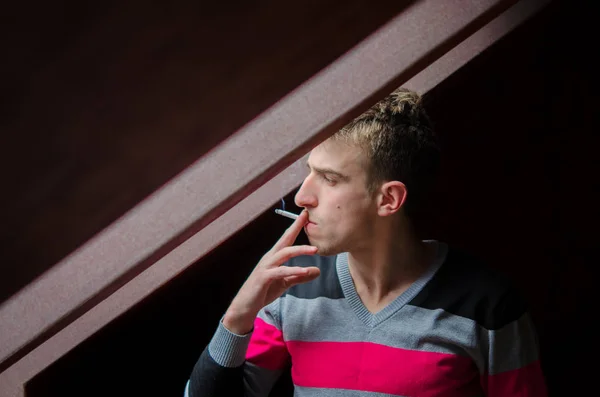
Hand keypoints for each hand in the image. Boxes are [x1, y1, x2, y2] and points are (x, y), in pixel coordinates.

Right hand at [223, 210, 319, 334]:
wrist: (246, 306)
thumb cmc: (263, 291)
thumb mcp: (285, 283)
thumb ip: (299, 276)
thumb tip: (317, 271)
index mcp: (274, 257)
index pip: (287, 239)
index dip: (296, 226)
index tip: (305, 215)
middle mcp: (269, 258)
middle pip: (284, 240)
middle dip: (295, 227)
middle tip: (307, 217)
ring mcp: (266, 267)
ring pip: (284, 254)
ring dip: (300, 250)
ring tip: (315, 250)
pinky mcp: (264, 278)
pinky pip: (280, 272)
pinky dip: (293, 270)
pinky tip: (305, 271)